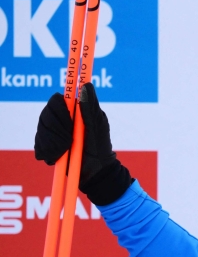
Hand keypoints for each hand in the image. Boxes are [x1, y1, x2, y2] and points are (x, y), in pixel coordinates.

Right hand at [33, 83, 130, 204]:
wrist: (96, 171)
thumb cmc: (100, 147)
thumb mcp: (98, 126)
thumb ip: (91, 107)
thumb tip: (86, 85)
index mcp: (74, 111)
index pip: (56, 100)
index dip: (59, 109)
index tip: (68, 121)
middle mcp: (62, 119)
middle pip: (46, 115)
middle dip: (57, 129)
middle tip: (69, 141)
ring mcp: (53, 132)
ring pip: (41, 130)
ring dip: (53, 142)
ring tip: (66, 150)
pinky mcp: (47, 146)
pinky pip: (39, 144)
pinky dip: (48, 151)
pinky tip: (58, 156)